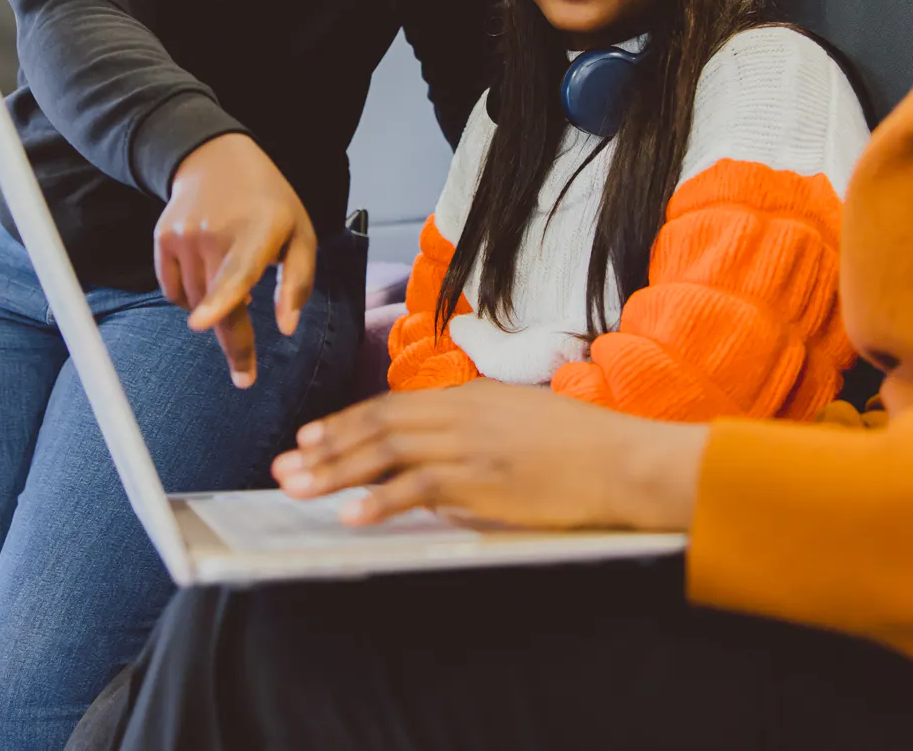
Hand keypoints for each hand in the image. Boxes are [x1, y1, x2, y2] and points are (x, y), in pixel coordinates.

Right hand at [155, 133, 315, 387]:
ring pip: (197, 302)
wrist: (215, 160)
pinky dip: (193, 298)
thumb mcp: (300, 233)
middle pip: (218, 304)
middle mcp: (215, 232)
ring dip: (216, 310)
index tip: (201, 325)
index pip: (237, 270)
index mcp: (258, 229)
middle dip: (234, 345)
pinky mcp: (162, 239)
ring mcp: (184, 235)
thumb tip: (286, 328)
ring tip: (235, 286)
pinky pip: (174, 291)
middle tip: (245, 378)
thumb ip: (298, 282)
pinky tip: (209, 277)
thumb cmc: (269, 204)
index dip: (221, 299)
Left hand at [270, 381, 709, 531]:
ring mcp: (473, 446)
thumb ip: (476, 433)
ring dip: (337, 471)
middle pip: (379, 426)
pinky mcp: (485, 480)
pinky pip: (420, 488)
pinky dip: (381, 500)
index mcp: (471, 397)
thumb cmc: (584, 447)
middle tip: (286, 465)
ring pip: (388, 452)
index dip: (347, 422)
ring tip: (298, 488)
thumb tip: (437, 464)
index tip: (309, 437)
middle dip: (327, 446)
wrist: (626, 459)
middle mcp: (464, 414)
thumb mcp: (522, 421)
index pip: (393, 405)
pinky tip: (351, 514)